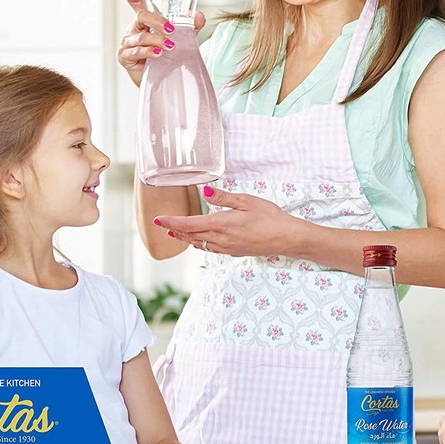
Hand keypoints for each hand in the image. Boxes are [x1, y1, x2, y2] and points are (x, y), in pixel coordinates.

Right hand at [117, 0, 205, 86]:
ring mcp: (127, 43)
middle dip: (156, 20)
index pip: (135, 3)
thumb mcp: (180, 40)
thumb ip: (189, 27)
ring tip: (170, 46)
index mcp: (144, 22)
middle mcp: (133, 29)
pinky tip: (158, 54)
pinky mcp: (125, 57)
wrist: (160, 80)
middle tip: (171, 29)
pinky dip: (148, 52)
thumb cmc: (166, 57)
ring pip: (141, 36)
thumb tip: (199, 15)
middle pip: (140, 17)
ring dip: (157, 40)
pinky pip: (136, 52)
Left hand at [155, 186, 299, 257]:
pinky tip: (200, 240)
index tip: (158, 220)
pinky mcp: (233, 252)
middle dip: (175, 231)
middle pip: (190, 236)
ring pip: (199, 244)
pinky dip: (199, 243)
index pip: (189, 224)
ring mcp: (227, 248)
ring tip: (176, 234)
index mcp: (221, 224)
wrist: (286, 238)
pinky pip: (210, 248)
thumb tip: (203, 191)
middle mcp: (221, 239)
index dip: (172, 222)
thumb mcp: (247, 201)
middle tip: (162, 226)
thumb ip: (223, 198)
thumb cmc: (270, 217)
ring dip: (185, 238)